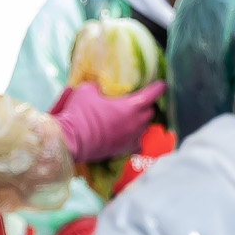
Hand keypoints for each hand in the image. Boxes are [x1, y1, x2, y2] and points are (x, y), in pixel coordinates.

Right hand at [50, 80, 164, 163]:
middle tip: (139, 101)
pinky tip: (130, 135)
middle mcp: (136, 123)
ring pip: (144, 128)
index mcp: (131, 106)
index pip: (151, 95)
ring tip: (132, 118)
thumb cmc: (80, 113)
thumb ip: (97, 87)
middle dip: (146, 106)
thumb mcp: (86, 91)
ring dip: (140, 121)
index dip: (157, 88)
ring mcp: (132, 137)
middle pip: (149, 112)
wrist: (72, 139)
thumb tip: (99, 87)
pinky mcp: (126, 149)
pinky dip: (136, 138)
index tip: (162, 85)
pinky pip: (137, 143)